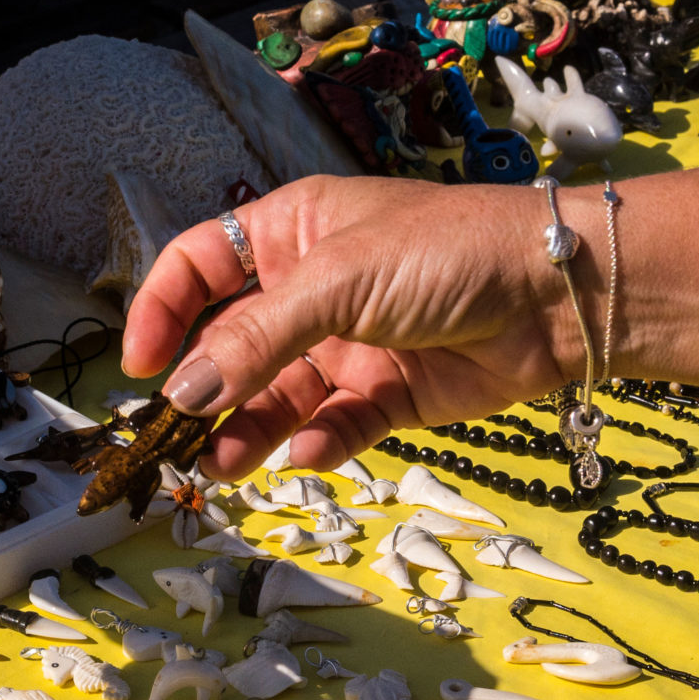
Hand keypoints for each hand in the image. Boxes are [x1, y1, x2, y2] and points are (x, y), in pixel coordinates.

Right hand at [121, 175, 574, 479]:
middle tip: (178, 439)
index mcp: (292, 233)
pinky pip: (336, 426)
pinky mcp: (390, 393)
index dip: (163, 310)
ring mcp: (351, 343)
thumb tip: (182, 394)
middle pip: (234, 344)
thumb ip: (258, 339)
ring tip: (225, 466)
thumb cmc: (448, 251)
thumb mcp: (338, 280)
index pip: (201, 266)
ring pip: (278, 396)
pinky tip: (304, 454)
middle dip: (205, 390)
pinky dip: (317, 443)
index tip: (139, 366)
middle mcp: (314, 289)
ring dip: (249, 429)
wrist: (559, 294)